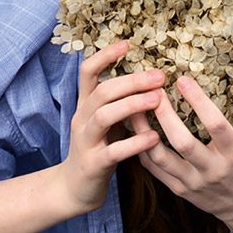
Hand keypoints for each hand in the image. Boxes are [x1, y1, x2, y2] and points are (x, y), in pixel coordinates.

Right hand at [62, 41, 161, 213]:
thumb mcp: (104, 120)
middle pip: (102, 91)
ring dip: (133, 105)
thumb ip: (118, 100)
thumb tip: (149, 78)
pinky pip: (113, 151)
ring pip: (104, 116)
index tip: (127, 44)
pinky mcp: (94, 164)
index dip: (105, 56)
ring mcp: (86, 141)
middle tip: (159, 76)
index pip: (87, 72)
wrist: (73, 189)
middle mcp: (82, 118)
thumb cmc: (97, 148)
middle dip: (132, 81)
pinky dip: (134, 143)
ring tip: (158, 100)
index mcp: (86, 105)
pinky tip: (153, 138)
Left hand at [131, 74, 232, 221]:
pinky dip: (142, 147)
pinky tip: (136, 127)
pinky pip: (154, 168)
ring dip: (144, 131)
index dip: (198, 101)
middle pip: (183, 142)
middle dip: (166, 114)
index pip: (215, 124)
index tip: (182, 79)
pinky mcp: (179, 189)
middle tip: (154, 91)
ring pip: (161, 157)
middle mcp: (213, 169)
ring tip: (135, 107)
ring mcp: (193, 182)